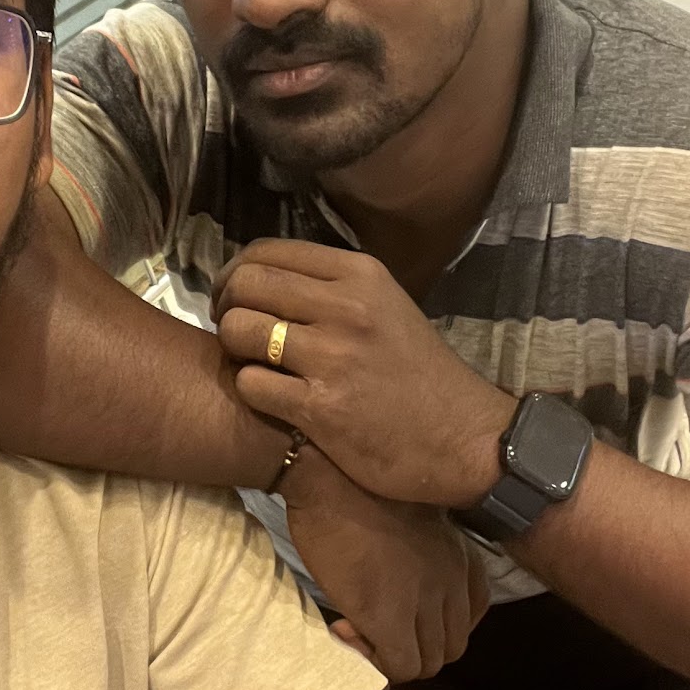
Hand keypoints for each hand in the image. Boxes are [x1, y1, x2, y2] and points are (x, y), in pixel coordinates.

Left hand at [215, 239, 514, 506]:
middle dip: (225, 308)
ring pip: (239, 331)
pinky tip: (271, 400)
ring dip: (233, 350)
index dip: (235, 274)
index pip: (266, 251)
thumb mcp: (386, 307)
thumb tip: (262, 277)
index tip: (234, 297)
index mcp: (360, 274)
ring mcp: (332, 357)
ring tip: (251, 365)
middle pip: (245, 285)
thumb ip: (331, 288)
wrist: (464, 438)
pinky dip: (251, 392)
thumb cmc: (419, 373)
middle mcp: (345, 307)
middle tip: (234, 333)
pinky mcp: (321, 408)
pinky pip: (250, 384)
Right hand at [279, 442, 489, 681]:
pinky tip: (346, 629)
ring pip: (427, 663)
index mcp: (462, 556)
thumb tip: (410, 574)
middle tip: (376, 627)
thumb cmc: (360, 484)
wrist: (326, 475)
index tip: (406, 615)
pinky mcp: (388, 616)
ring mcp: (423, 601)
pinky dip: (375, 662)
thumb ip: (429, 548)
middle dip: (415, 646)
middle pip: (451, 646)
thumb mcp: (418, 513)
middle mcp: (453, 581)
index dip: (437, 625)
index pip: (473, 615)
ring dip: (393, 656)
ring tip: (358, 628)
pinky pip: (399, 666)